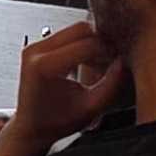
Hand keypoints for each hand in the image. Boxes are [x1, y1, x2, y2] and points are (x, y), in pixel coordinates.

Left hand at [7, 20, 127, 145]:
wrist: (31, 127)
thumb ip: (111, 85)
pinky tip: (88, 63)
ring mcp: (35, 46)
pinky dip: (82, 45)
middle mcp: (36, 51)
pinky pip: (67, 35)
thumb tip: (124, 63)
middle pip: (81, 29)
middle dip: (101, 43)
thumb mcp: (90, 108)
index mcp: (45, 66)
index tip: (118, 62)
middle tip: (111, 61)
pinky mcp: (38, 46)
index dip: (109, 51)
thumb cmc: (56, 122)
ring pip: (75, 29)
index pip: (88, 44)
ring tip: (100, 65)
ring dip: (92, 43)